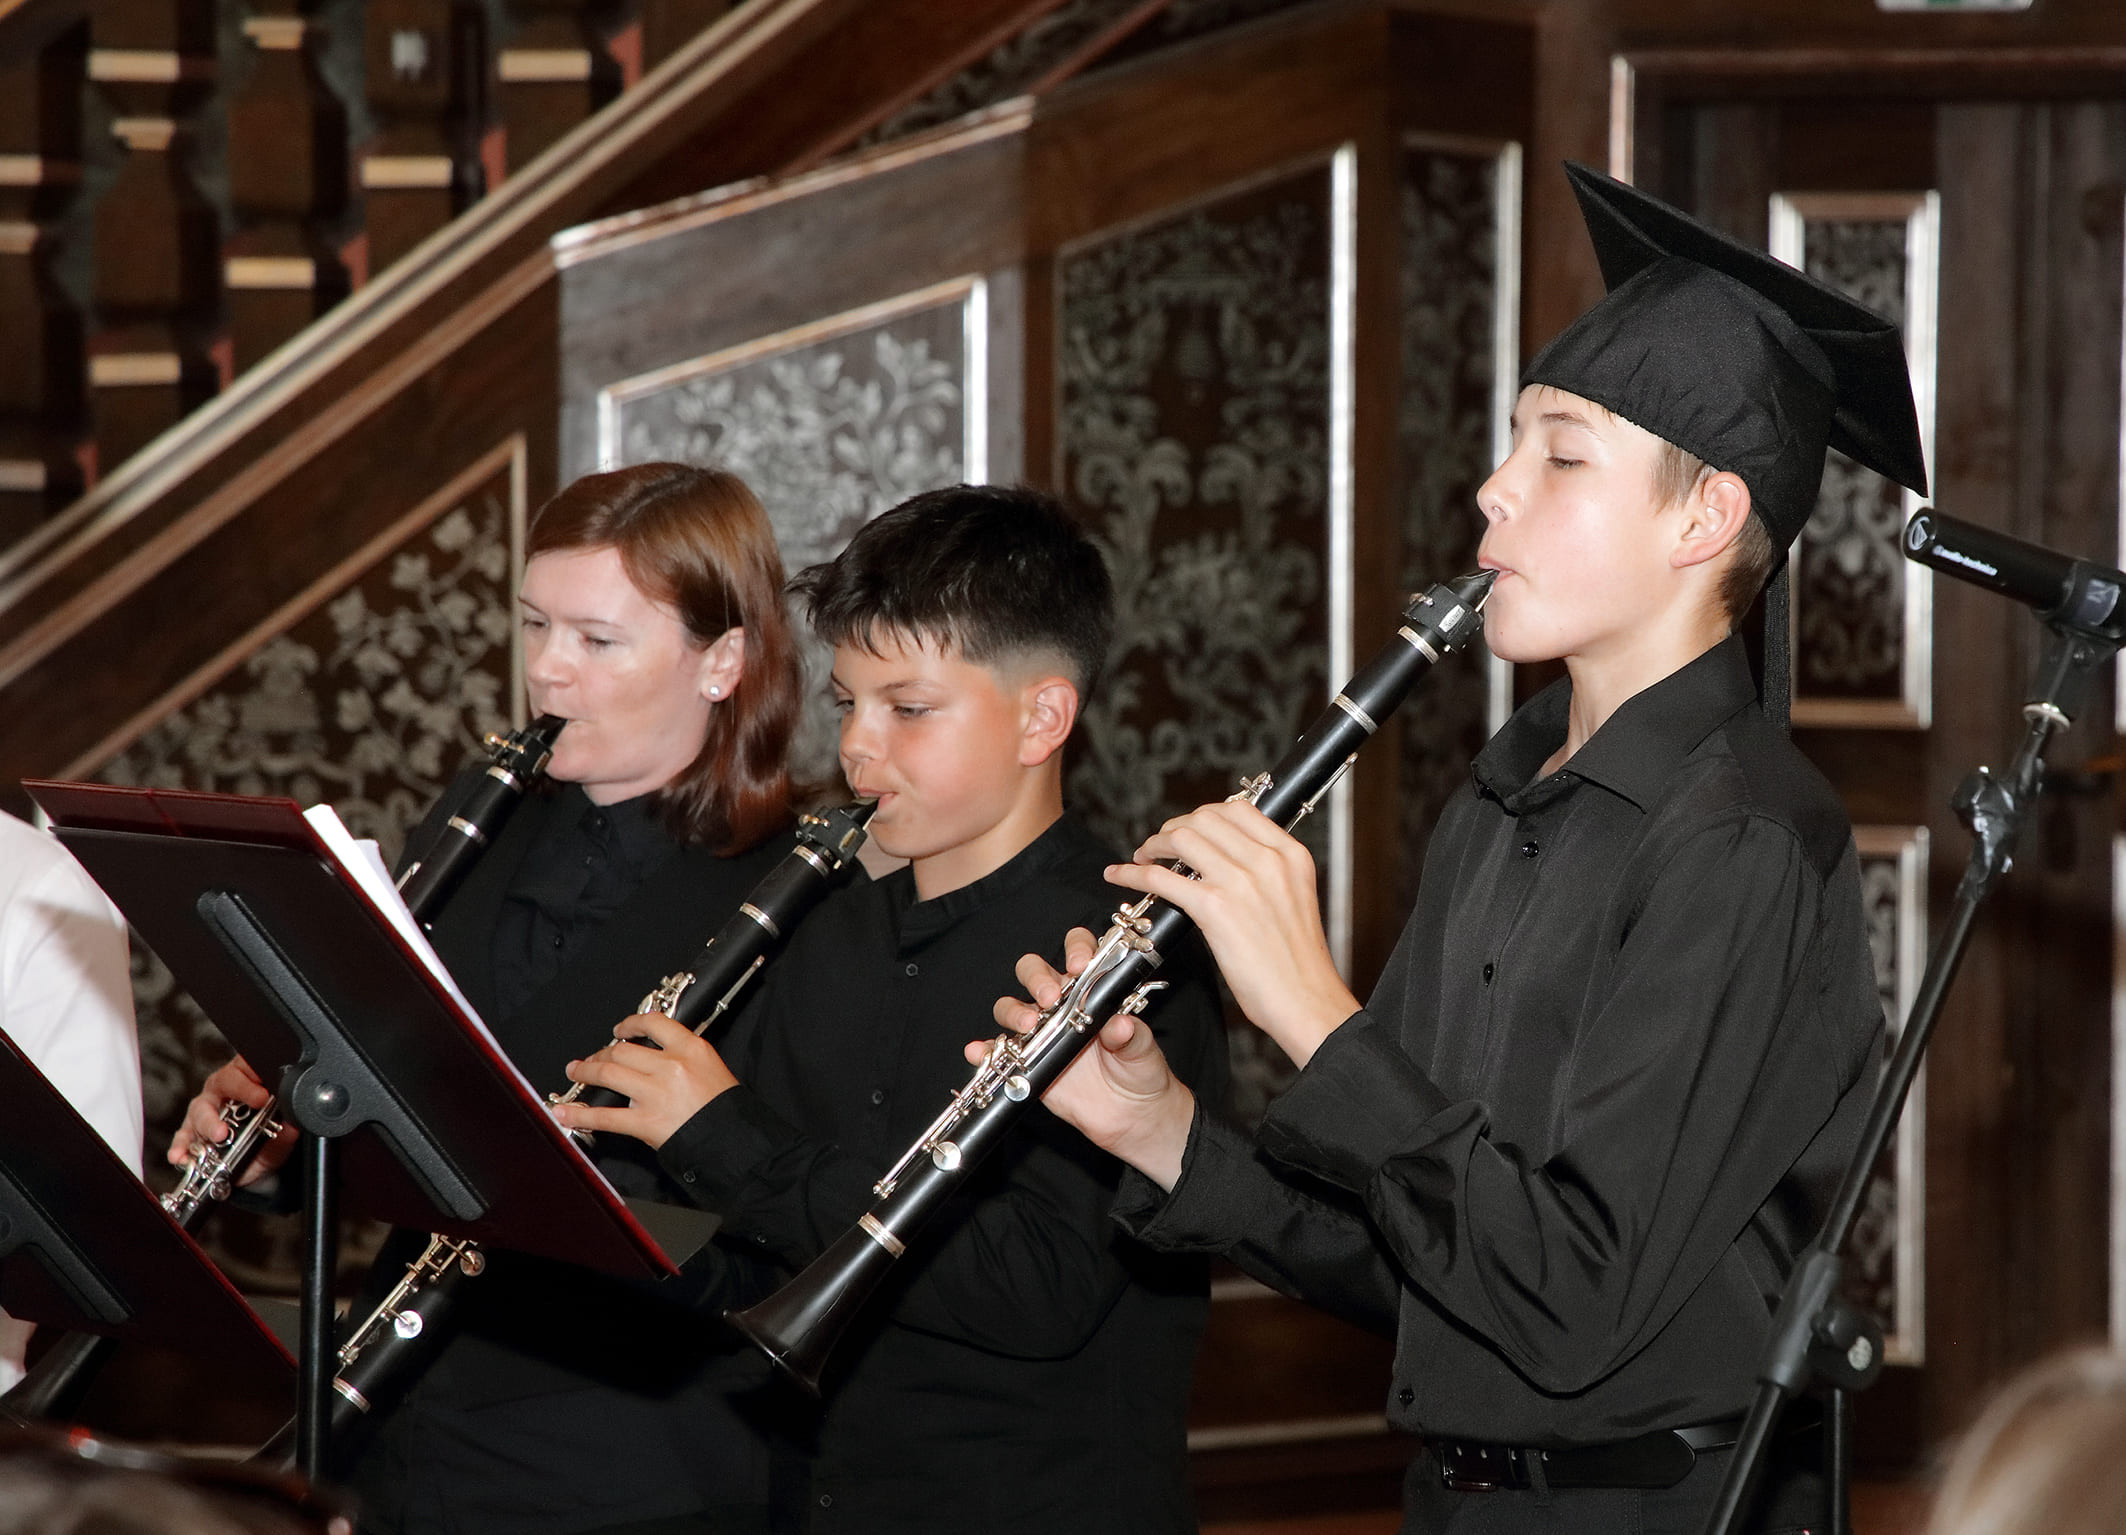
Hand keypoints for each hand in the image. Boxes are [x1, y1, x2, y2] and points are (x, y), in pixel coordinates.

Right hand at [165, 1056, 297, 1184]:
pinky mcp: (190, 1134)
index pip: (247, 1065)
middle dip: (239, 1091)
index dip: (255, 1072)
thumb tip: (292, 1124)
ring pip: (201, 1109)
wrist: (251, 1169)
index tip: (266, 1092)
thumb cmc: (264, 1141)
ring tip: (219, 1135)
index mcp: (245, 1082)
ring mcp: (203, 1112)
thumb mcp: (280, 1136)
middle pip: (223, 1082)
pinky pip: (182, 1138)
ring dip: (210, 1122)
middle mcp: (221, 1093)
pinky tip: (184, 1155)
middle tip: (256, 1102)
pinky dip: (181, 1147)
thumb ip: (286, 1129)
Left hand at [553, 1012, 738, 1150]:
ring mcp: (655, 1094)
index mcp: (691, 1048)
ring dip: (586, 1073)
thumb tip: (650, 1057)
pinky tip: (564, 1111)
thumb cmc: (726, 1108)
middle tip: (591, 1060)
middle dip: (600, 1055)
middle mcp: (671, 1066)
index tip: (619, 1030)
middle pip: (623, 1051)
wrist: (734, 1140)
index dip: (629, 1024)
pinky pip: (605, 1117)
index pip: (653, 1024)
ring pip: (608, 1074)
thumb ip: (682, 1057)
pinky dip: (581, 1114)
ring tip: (575, 1073)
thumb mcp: (711, 1067)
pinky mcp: (645, 1122)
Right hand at [979, 927, 1194, 1190]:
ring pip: (1011, 1006)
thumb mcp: (1144, 1051)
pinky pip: (997, 1052)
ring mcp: (1041, 1032)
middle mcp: (1062, 1004)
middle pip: (1034, 971)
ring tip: (1028, 1025)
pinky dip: (984, 1050)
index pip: (1079, 952)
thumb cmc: (1141, 1072)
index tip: (1080, 964)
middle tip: (1051, 996)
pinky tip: (979, 1051)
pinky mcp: (1027, 1063)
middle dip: (1037, 977)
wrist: (1131, 1116)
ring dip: (1013, 1010)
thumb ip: (1133, 1036)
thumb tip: (1120, 1024)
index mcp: (1092, 990)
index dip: (1076, 949)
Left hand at [1104, 801, 1357, 1067]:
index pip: (1238, 809)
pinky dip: (1133, 873)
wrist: (1306, 1000)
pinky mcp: (1215, 908)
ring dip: (1154, 844)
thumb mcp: (1295, 899)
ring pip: (1182, 838)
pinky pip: (1162, 878)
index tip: (1188, 827)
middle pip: (1206, 818)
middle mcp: (1267, 861)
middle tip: (1161, 844)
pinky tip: (1121, 875)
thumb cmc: (1299, 963)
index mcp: (1290, 855)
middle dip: (1175, 827)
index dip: (1203, 814)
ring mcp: (1241, 881)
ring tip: (1143, 856)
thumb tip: (1226, 862)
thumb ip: (1267, 874)